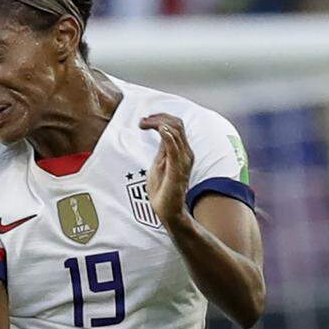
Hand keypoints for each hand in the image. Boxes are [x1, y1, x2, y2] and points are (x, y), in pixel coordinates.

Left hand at [140, 113, 192, 227]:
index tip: (144, 120)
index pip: (175, 124)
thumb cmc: (163, 189)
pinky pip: (175, 149)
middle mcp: (186, 153)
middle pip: (176, 124)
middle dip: (158, 117)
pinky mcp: (177, 170)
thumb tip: (160, 132)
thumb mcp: (160, 163)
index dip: (160, 117)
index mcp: (181, 150)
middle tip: (142, 121)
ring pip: (176, 132)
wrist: (168, 211)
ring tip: (144, 124)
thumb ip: (162, 149)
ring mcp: (183, 161)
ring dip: (158, 123)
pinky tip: (160, 130)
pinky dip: (167, 136)